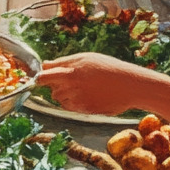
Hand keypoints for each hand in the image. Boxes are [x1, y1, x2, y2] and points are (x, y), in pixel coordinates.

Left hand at [37, 53, 152, 115]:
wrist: (129, 86)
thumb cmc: (109, 68)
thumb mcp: (86, 58)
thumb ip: (63, 63)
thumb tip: (45, 65)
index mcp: (70, 72)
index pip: (43, 76)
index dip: (39, 77)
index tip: (40, 77)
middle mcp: (71, 88)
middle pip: (51, 89)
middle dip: (56, 85)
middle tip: (73, 79)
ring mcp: (77, 101)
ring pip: (60, 99)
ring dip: (65, 94)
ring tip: (83, 87)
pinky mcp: (84, 111)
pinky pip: (70, 107)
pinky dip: (74, 103)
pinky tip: (88, 95)